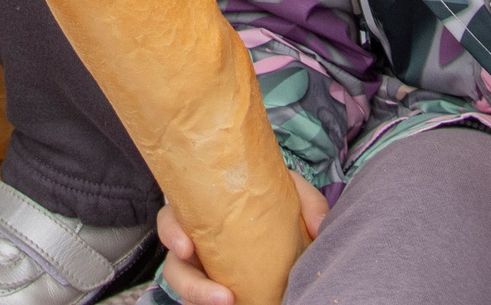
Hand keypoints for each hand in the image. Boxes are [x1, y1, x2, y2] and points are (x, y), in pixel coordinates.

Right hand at [155, 170, 327, 304]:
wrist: (292, 233)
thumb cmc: (277, 208)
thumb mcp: (292, 196)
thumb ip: (308, 203)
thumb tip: (319, 226)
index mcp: (203, 218)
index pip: (171, 221)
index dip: (171, 233)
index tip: (186, 246)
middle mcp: (197, 250)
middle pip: (175, 269)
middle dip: (190, 286)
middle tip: (222, 298)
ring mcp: (205, 276)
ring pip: (190, 292)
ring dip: (205, 301)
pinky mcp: (217, 293)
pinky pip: (207, 301)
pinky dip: (214, 303)